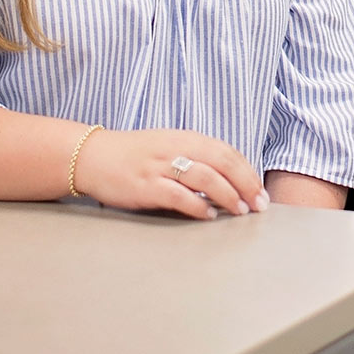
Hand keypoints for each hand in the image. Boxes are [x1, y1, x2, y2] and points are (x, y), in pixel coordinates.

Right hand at [73, 128, 268, 219]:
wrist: (93, 157)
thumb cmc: (135, 155)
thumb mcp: (170, 146)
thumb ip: (197, 158)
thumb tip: (230, 179)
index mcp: (186, 138)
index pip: (227, 152)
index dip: (248, 172)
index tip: (260, 191)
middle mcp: (176, 149)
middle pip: (223, 163)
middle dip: (246, 184)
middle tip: (259, 205)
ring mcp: (160, 167)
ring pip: (206, 178)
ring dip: (228, 195)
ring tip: (240, 210)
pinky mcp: (145, 186)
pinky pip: (178, 196)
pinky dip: (197, 206)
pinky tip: (208, 215)